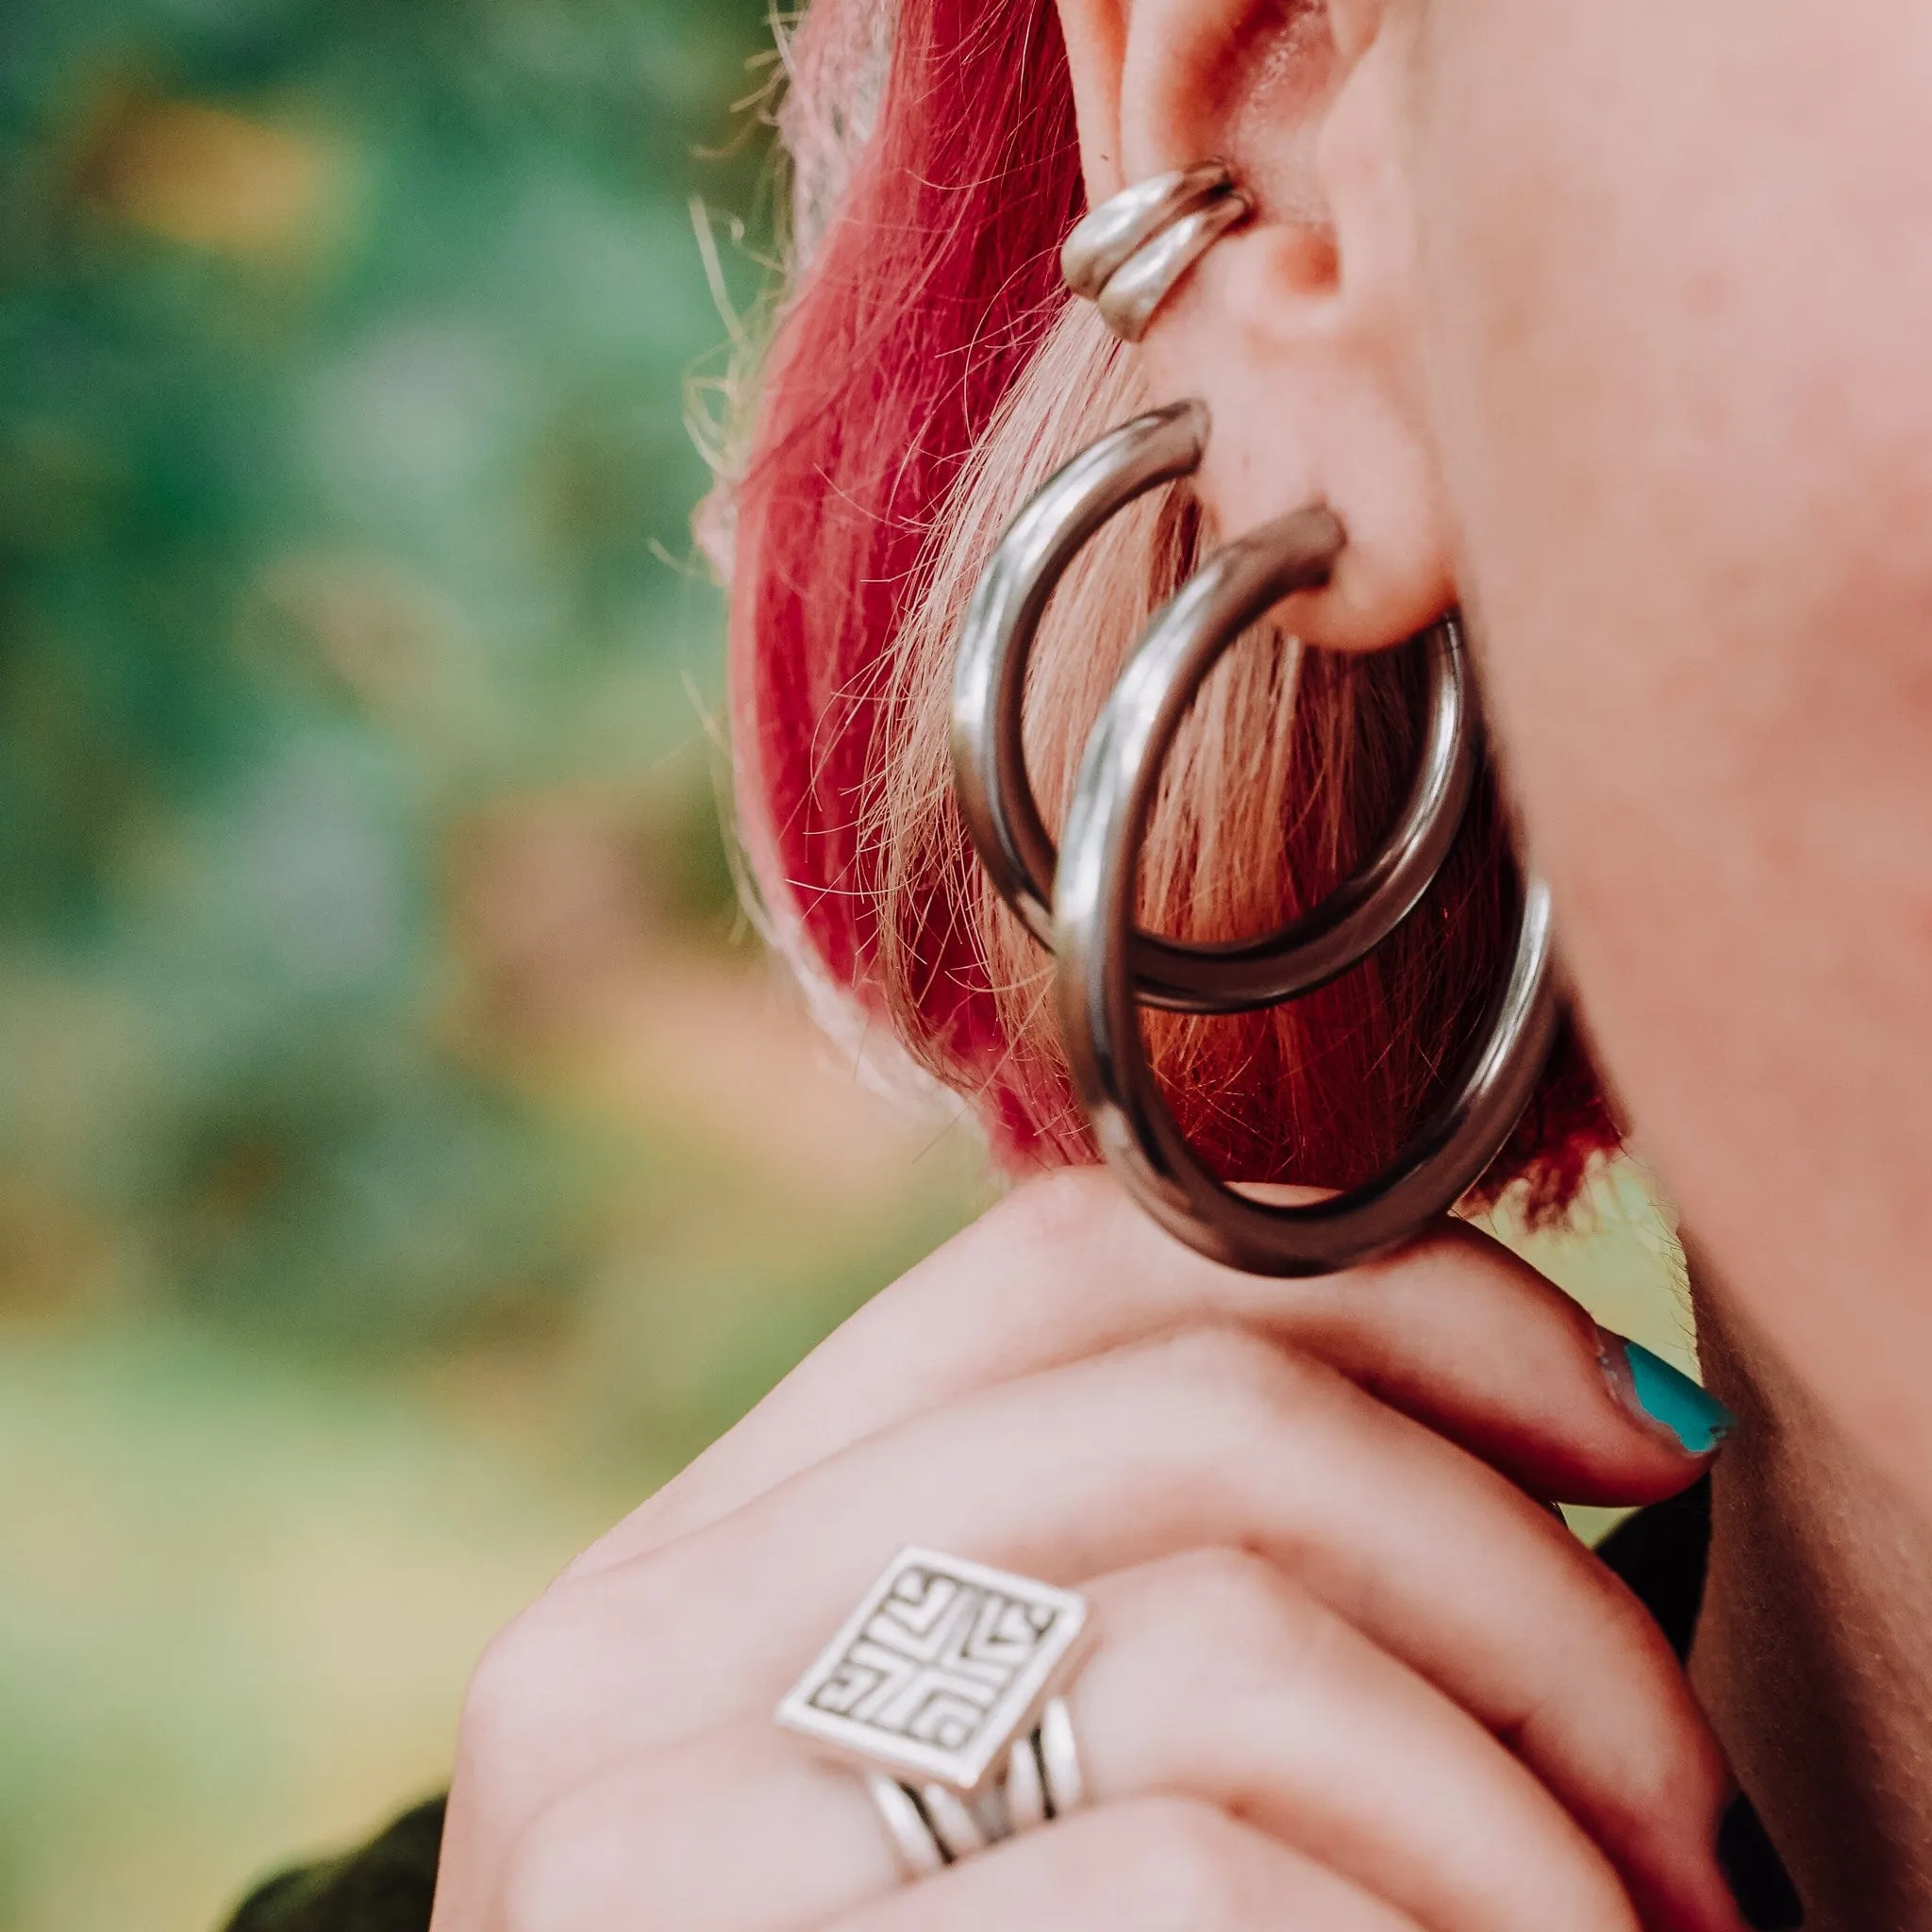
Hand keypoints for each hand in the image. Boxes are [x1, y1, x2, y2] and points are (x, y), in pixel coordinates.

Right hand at [429, 1168, 1747, 1931]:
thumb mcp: (961, 1801)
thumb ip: (1114, 1596)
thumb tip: (1536, 1421)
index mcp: (712, 1546)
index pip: (1078, 1254)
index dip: (1401, 1295)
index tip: (1631, 1430)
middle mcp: (636, 1641)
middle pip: (1206, 1419)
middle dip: (1532, 1599)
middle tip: (1684, 1813)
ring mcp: (653, 1829)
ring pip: (1231, 1649)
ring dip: (1512, 1826)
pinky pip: (1196, 1884)